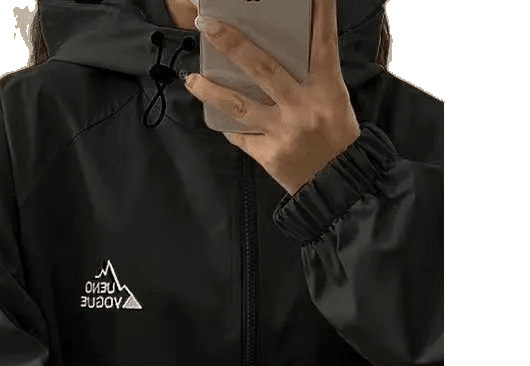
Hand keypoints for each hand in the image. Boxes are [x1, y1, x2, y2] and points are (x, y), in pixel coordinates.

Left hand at [182, 0, 361, 194]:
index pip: (323, 42)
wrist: (337, 184)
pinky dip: (228, 126)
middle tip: (209, 25)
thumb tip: (281, 55)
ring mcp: (283, 132)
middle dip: (233, 44)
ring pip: (239, 106)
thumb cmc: (337, 138)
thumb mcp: (334, 101)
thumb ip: (311, 79)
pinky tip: (216, 116)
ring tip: (192, 80)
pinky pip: (240, 136)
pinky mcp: (269, 155)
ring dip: (211, 91)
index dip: (320, 13)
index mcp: (326, 88)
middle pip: (263, 68)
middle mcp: (303, 107)